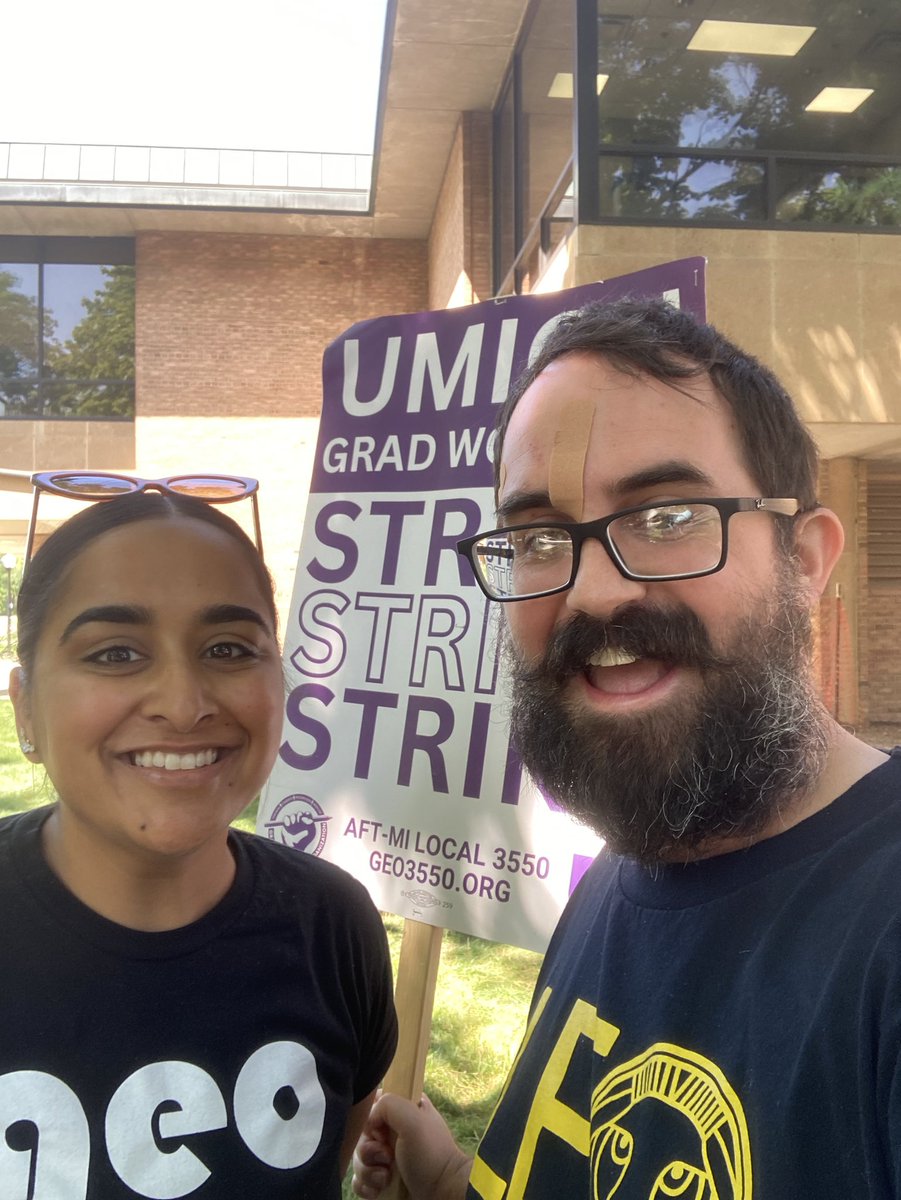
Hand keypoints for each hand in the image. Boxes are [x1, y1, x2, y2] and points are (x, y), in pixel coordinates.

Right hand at [352, 1092, 471, 1199]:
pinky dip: (366, 1185)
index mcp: (402, 1110)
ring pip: (359, 1158)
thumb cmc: (430, 1154)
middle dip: (368, 1149)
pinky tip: (379, 1189)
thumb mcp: (413, 1119)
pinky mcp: (380, 1179)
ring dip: (368, 1170)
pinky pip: (359, 1179)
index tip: (380, 1131)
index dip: (371, 1118)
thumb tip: (370, 1120)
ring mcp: (385, 1157)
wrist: (442, 1193)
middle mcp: (392, 1131)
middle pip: (362, 1134)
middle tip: (387, 1158)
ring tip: (386, 1177)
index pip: (373, 1104)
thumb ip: (388, 1104)